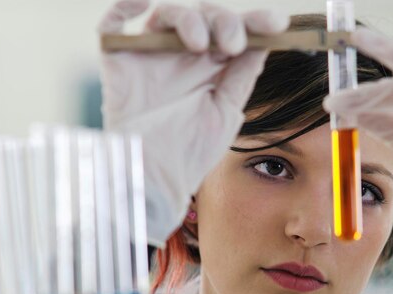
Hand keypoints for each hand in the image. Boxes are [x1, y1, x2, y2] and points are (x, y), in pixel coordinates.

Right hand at [98, 0, 288, 245]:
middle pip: (205, 17)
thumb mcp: (225, 112)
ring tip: (200, 44)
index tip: (278, 24)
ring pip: (167, 15)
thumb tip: (264, 43)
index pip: (234, 32)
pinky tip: (142, 4)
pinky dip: (124, 7)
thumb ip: (240, 77)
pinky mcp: (118, 61)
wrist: (154, 179)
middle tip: (233, 45)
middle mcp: (182, 56)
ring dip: (188, 19)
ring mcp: (150, 56)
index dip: (255, 22)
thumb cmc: (191, 152)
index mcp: (212, 67)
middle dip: (224, 22)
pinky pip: (114, 24)